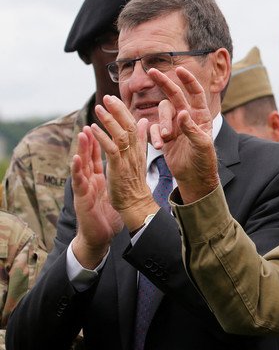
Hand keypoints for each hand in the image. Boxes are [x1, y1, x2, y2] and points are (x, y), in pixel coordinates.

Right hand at [70, 127, 123, 268]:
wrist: (102, 232)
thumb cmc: (109, 208)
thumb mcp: (117, 184)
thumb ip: (122, 168)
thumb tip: (132, 155)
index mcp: (101, 173)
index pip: (103, 150)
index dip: (106, 134)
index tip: (111, 119)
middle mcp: (91, 176)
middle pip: (91, 153)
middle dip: (93, 134)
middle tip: (95, 117)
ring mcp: (85, 186)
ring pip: (83, 163)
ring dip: (83, 147)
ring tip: (83, 132)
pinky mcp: (81, 196)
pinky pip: (78, 181)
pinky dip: (77, 169)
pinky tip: (76, 158)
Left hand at [90, 95, 156, 231]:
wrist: (136, 203)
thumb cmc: (135, 182)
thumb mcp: (139, 157)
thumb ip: (140, 138)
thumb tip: (143, 121)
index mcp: (139, 148)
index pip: (133, 124)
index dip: (123, 111)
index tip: (114, 99)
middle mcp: (135, 151)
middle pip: (129, 125)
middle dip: (118, 110)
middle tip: (107, 97)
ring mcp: (128, 159)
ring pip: (121, 134)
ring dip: (109, 121)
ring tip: (98, 109)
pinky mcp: (119, 167)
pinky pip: (111, 149)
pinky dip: (102, 137)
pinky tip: (92, 128)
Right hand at [147, 67, 218, 202]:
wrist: (194, 177)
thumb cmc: (204, 161)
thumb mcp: (201, 145)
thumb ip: (192, 129)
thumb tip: (182, 113)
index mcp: (201, 116)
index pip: (195, 93)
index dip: (188, 80)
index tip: (179, 69)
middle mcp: (187, 117)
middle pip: (174, 95)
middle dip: (164, 82)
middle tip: (151, 71)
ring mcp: (175, 125)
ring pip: (163, 113)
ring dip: (162, 122)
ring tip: (165, 138)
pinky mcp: (164, 135)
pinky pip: (154, 128)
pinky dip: (155, 135)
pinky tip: (160, 145)